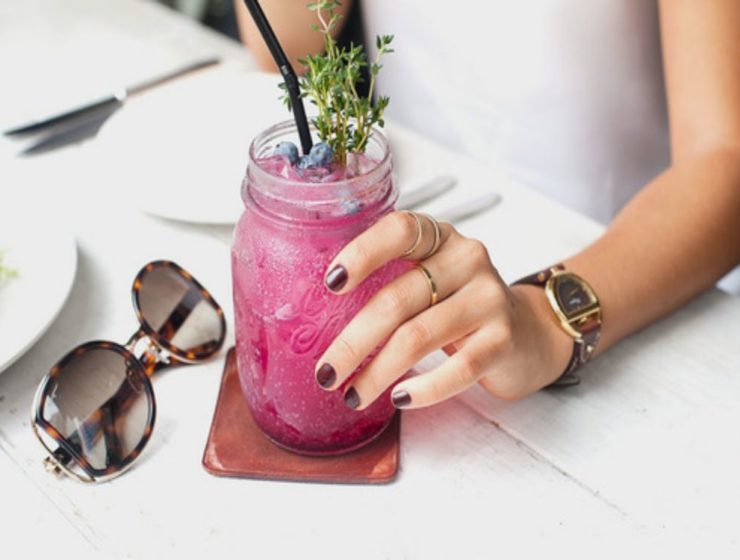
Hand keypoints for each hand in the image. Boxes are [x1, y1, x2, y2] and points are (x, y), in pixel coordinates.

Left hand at [315, 210, 572, 409]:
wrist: (527, 331)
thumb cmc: (458, 306)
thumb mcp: (429, 279)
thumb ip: (389, 281)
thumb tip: (315, 317)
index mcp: (438, 238)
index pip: (399, 230)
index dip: (362, 253)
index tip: (330, 285)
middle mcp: (466, 259)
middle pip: (397, 299)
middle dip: (353, 342)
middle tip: (326, 373)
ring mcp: (488, 297)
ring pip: (419, 337)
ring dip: (378, 372)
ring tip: (353, 395)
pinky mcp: (503, 338)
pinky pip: (459, 368)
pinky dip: (424, 388)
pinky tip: (399, 398)